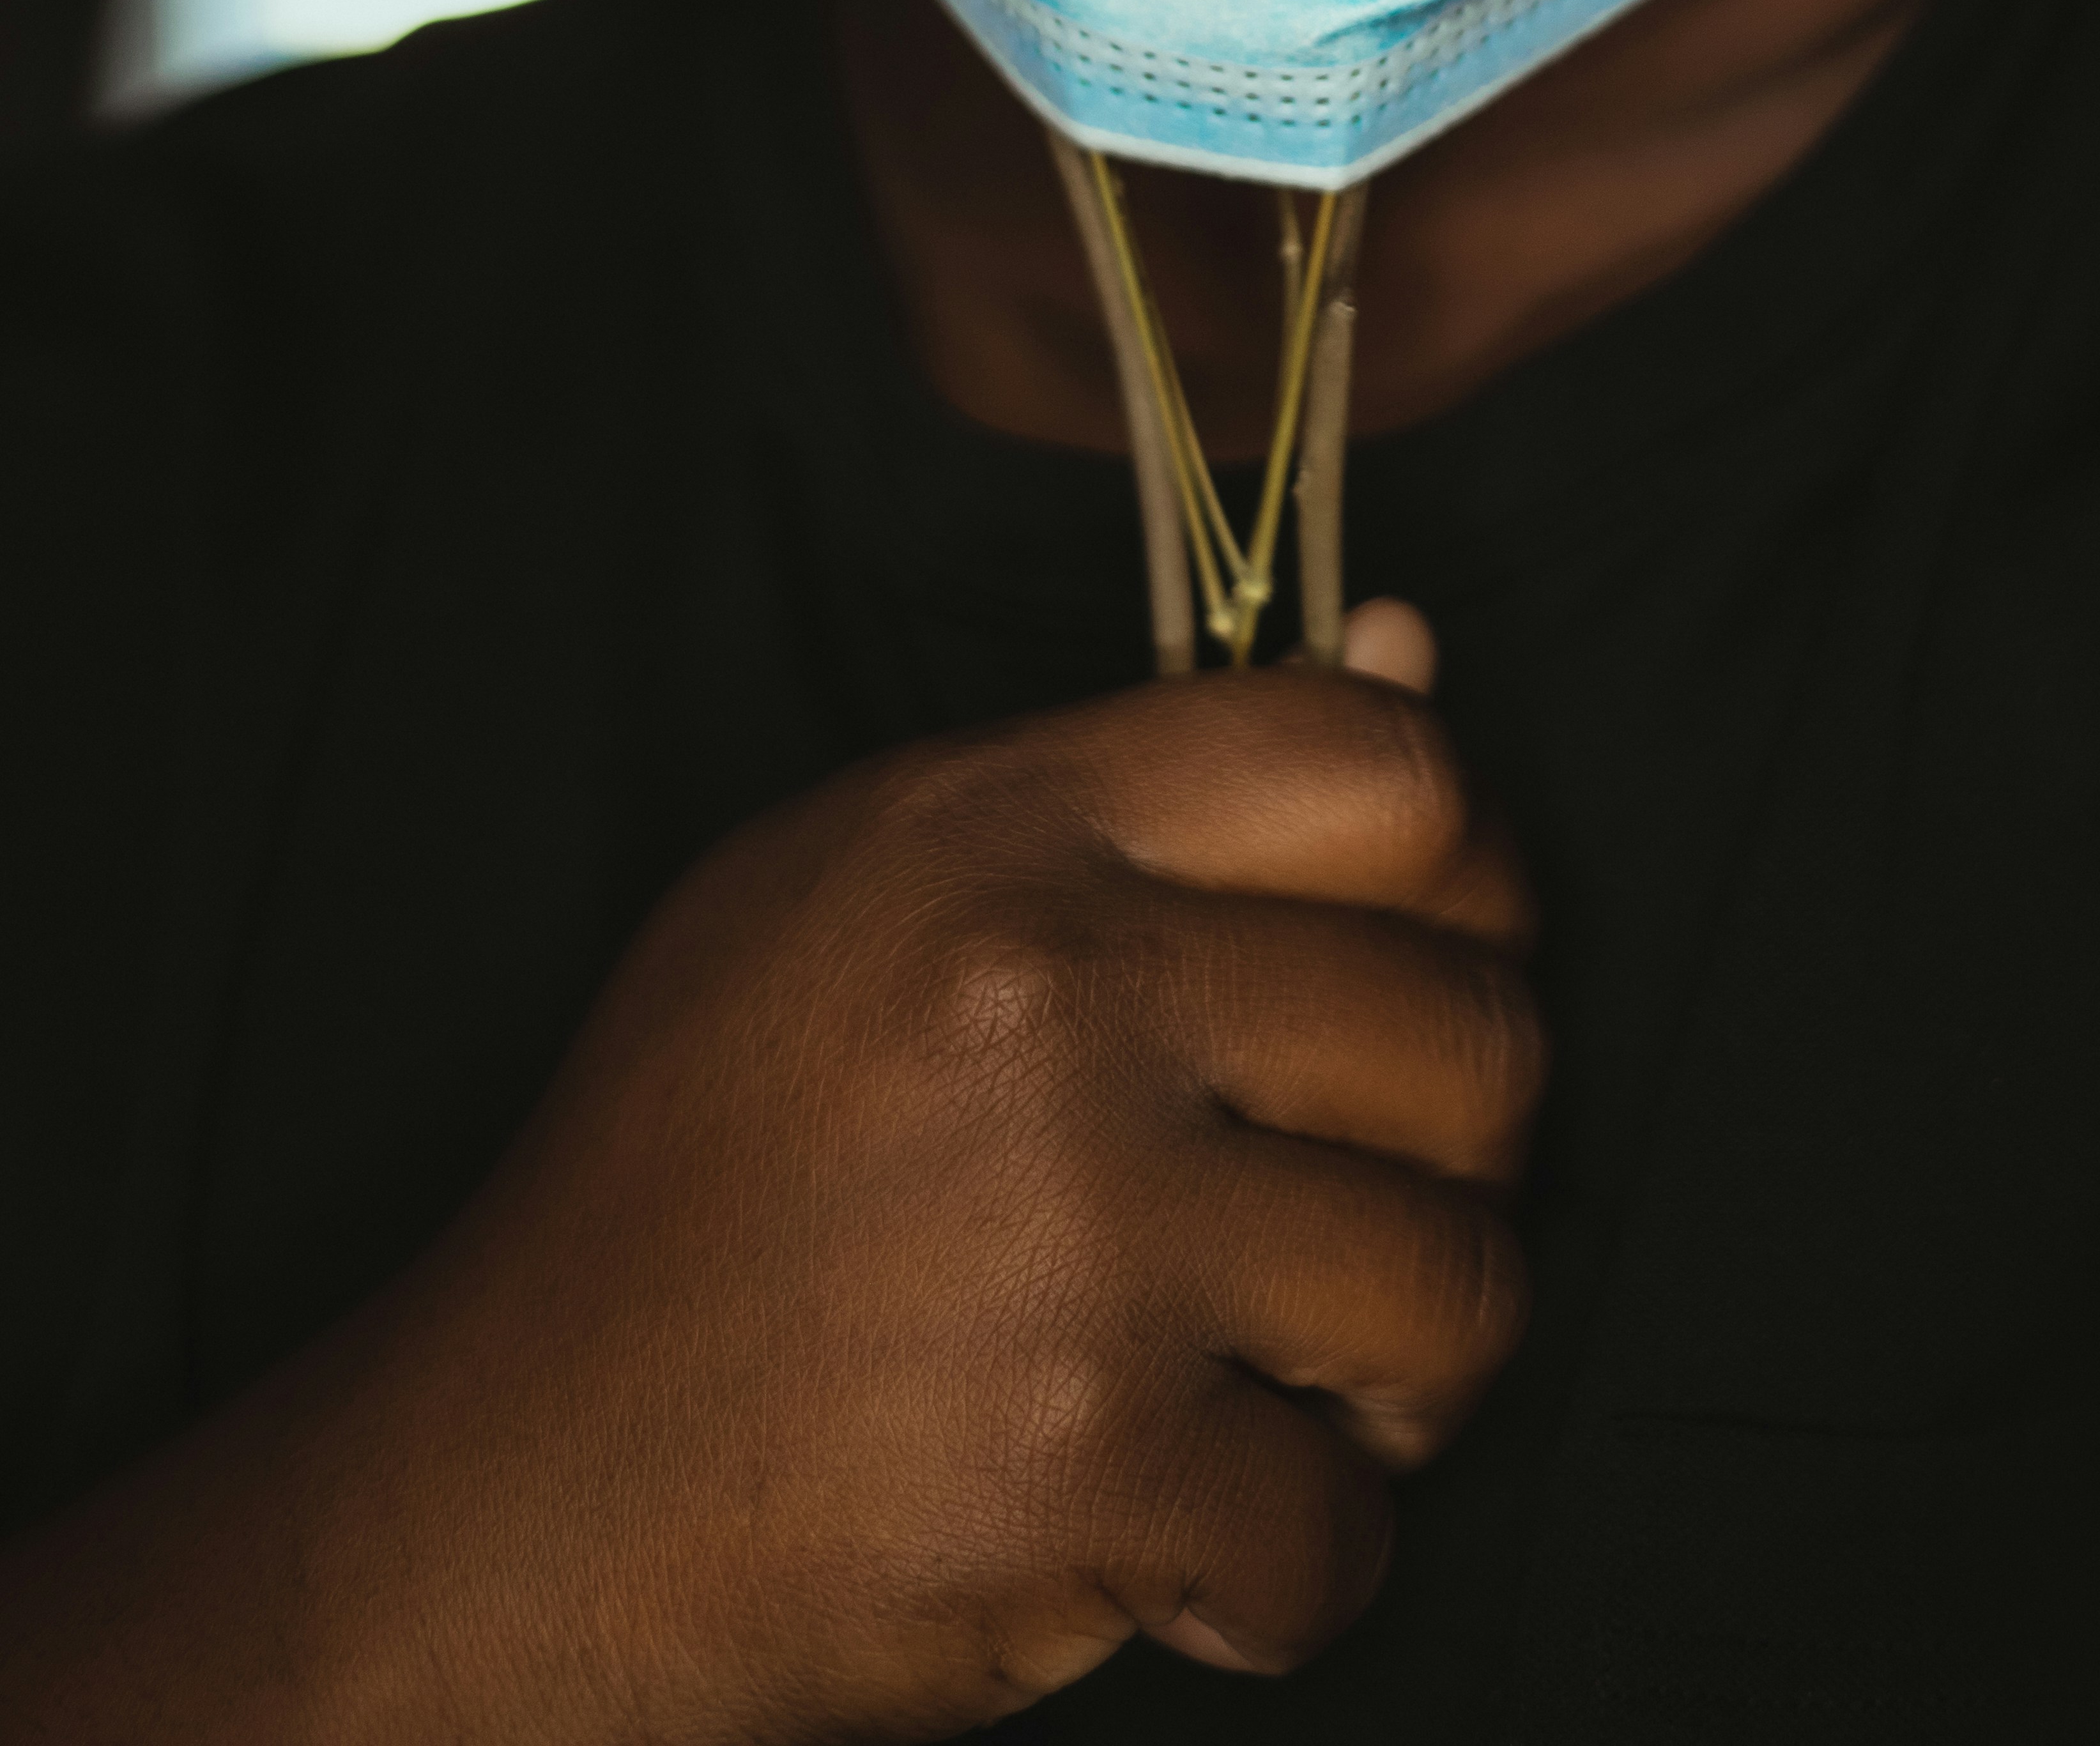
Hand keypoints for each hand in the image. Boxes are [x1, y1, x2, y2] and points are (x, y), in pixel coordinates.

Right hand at [0, 614, 1537, 1741]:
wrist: (510, 1489)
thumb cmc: (710, 1179)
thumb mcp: (877, 890)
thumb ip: (1157, 781)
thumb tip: (1412, 647)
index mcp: (1002, 828)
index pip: (1392, 776)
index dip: (1462, 891)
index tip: (1413, 986)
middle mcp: (1047, 995)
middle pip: (1473, 1037)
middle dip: (1451, 1164)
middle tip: (1348, 1229)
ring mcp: (1074, 1232)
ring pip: (1457, 1287)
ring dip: (1403, 1379)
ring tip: (1287, 1390)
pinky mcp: (1083, 1461)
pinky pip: (1345, 1524)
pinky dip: (1291, 1568)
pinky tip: (1180, 1538)